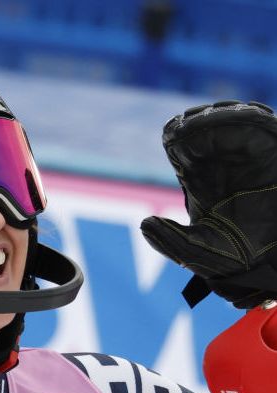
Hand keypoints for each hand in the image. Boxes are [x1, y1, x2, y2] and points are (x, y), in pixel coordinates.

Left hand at [140, 101, 276, 307]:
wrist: (266, 263)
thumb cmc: (228, 256)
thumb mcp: (194, 251)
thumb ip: (169, 240)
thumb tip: (144, 224)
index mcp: (197, 179)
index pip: (182, 146)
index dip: (176, 135)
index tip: (171, 135)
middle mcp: (221, 164)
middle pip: (205, 128)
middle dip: (196, 120)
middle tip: (189, 122)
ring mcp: (247, 158)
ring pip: (233, 121)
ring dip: (222, 114)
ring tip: (211, 118)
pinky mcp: (272, 156)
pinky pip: (264, 128)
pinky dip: (252, 119)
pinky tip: (242, 116)